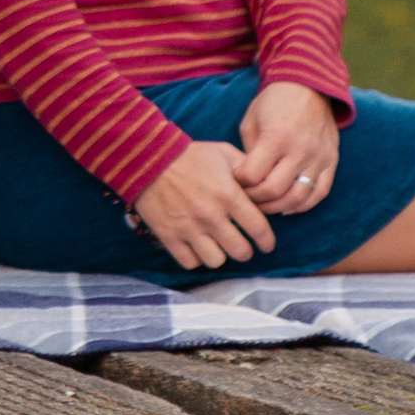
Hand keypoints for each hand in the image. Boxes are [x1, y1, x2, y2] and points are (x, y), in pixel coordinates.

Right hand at [130, 137, 276, 274]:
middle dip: (245, 250)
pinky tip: (197, 246)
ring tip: (218, 245)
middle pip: (240, 252)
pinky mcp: (168, 236)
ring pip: (216, 261)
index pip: (259, 229)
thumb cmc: (189, 155)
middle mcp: (210, 215)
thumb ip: (247, 168)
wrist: (147, 158)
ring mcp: (188, 228)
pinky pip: (190, 262)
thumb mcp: (223, 152)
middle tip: (241, 244)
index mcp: (228, 195)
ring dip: (220, 254)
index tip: (266, 244)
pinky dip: (196, 257)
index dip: (267, 241)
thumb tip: (263, 185)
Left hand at [235, 79, 339, 215]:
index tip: (235, 180)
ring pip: (298, 198)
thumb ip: (246, 150)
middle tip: (247, 197)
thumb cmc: (274, 101)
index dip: (239, 183)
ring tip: (265, 204)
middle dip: (255, 199)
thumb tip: (244, 179)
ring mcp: (319, 157)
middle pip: (274, 190)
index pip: (252, 175)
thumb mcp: (251, 119)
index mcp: (276, 136)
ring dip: (278, 207)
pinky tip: (288, 206)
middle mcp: (300, 149)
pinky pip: (320, 193)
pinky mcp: (331, 161)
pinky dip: (303, 205)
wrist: (309, 84)